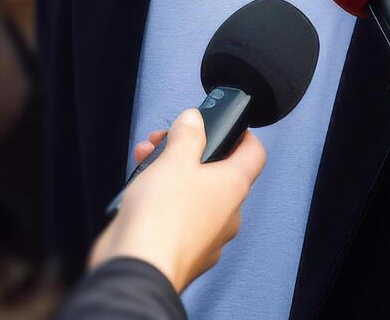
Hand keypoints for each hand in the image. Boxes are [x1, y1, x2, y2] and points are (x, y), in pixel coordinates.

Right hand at [87, 108, 266, 293]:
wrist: (137, 268)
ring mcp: (207, 238)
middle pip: (217, 173)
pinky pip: (179, 219)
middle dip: (189, 153)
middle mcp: (227, 215)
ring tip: (144, 163)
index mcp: (234, 188)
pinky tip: (139, 194)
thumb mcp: (174, 160)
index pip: (253, 154)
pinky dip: (163, 203)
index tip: (223, 124)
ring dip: (171, 174)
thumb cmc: (161, 217)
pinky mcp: (184, 252)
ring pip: (195, 196)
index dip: (241, 134)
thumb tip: (195, 120)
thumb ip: (187, 135)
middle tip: (164, 142)